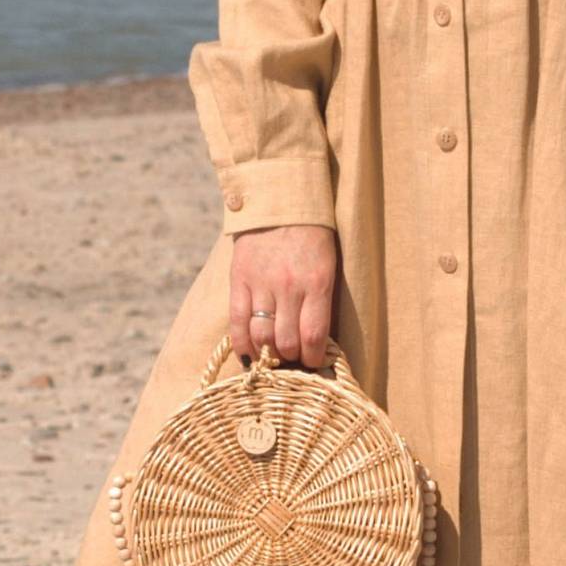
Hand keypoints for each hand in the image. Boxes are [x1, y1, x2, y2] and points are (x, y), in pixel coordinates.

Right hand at [230, 224, 336, 368]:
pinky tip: (249, 355)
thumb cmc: (312, 236)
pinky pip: (237, 322)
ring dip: (268, 354)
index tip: (314, 363)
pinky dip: (242, 344)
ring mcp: (261, 284)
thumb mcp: (328, 265)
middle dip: (291, 358)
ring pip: (262, 336)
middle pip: (287, 341)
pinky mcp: (239, 280)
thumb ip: (322, 299)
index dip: (313, 357)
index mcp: (317, 283)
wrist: (280, 202)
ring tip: (273, 357)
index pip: (314, 336)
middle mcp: (289, 286)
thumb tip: (316, 340)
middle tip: (293, 360)